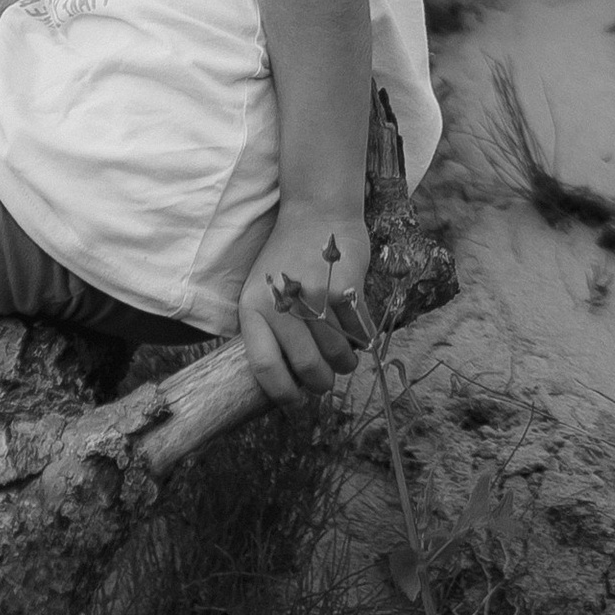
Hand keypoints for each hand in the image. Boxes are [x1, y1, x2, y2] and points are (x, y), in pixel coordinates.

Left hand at [240, 204, 369, 407]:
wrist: (316, 211)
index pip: (264, 366)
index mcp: (253, 307)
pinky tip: (357, 341)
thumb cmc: (287, 257)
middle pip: (306, 366)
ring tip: (344, 362)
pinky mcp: (345, 288)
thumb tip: (286, 381)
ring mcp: (315, 297)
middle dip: (320, 384)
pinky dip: (361, 343)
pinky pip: (359, 333)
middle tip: (325, 384)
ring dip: (344, 366)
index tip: (294, 403)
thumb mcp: (261, 290)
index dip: (281, 393)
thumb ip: (267, 329)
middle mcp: (282, 304)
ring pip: (337, 354)